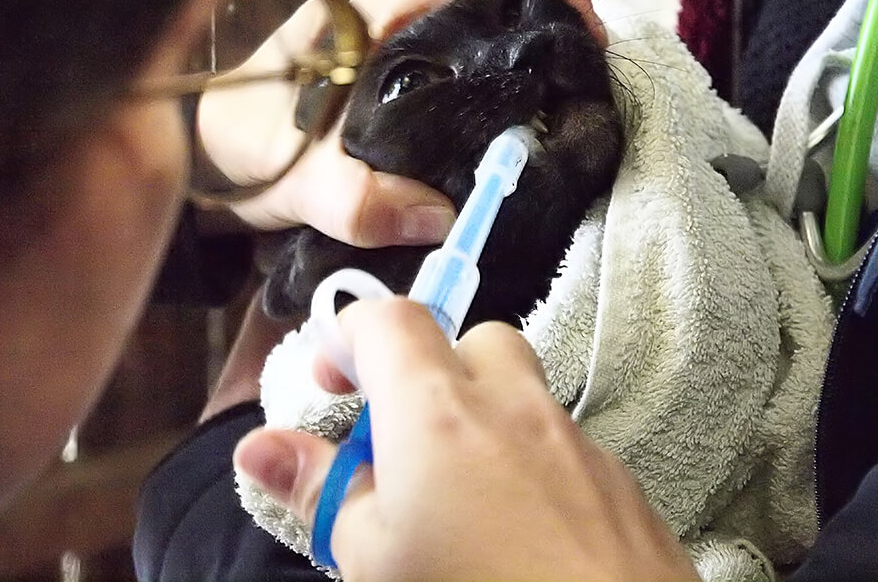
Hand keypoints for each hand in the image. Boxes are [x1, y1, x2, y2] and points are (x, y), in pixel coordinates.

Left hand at [198, 0, 599, 248]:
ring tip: (564, 133)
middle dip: (549, 47)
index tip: (588, 31)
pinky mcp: (398, 108)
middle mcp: (394, 35)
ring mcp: (399, 70)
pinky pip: (460, 105)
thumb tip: (442, 219)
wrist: (198, 168)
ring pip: (480, 65)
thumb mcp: (289, 174)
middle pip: (494, 19)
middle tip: (589, 98)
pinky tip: (511, 162)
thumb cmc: (232, 149)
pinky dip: (492, 125)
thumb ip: (352, 197)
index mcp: (373, 20)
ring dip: (523, 91)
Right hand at [234, 299, 701, 581]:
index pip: (390, 319)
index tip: (329, 379)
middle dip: (431, 370)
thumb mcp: (373, 560)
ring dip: (484, 416)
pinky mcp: (620, 481)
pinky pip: (565, 443)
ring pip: (524, 391)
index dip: (350, 332)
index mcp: (438, 410)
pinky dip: (532, 460)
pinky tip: (522, 528)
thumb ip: (318, 489)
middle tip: (401, 435)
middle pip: (472, 339)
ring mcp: (576, 439)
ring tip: (459, 492)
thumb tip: (258, 445)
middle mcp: (513, 404)